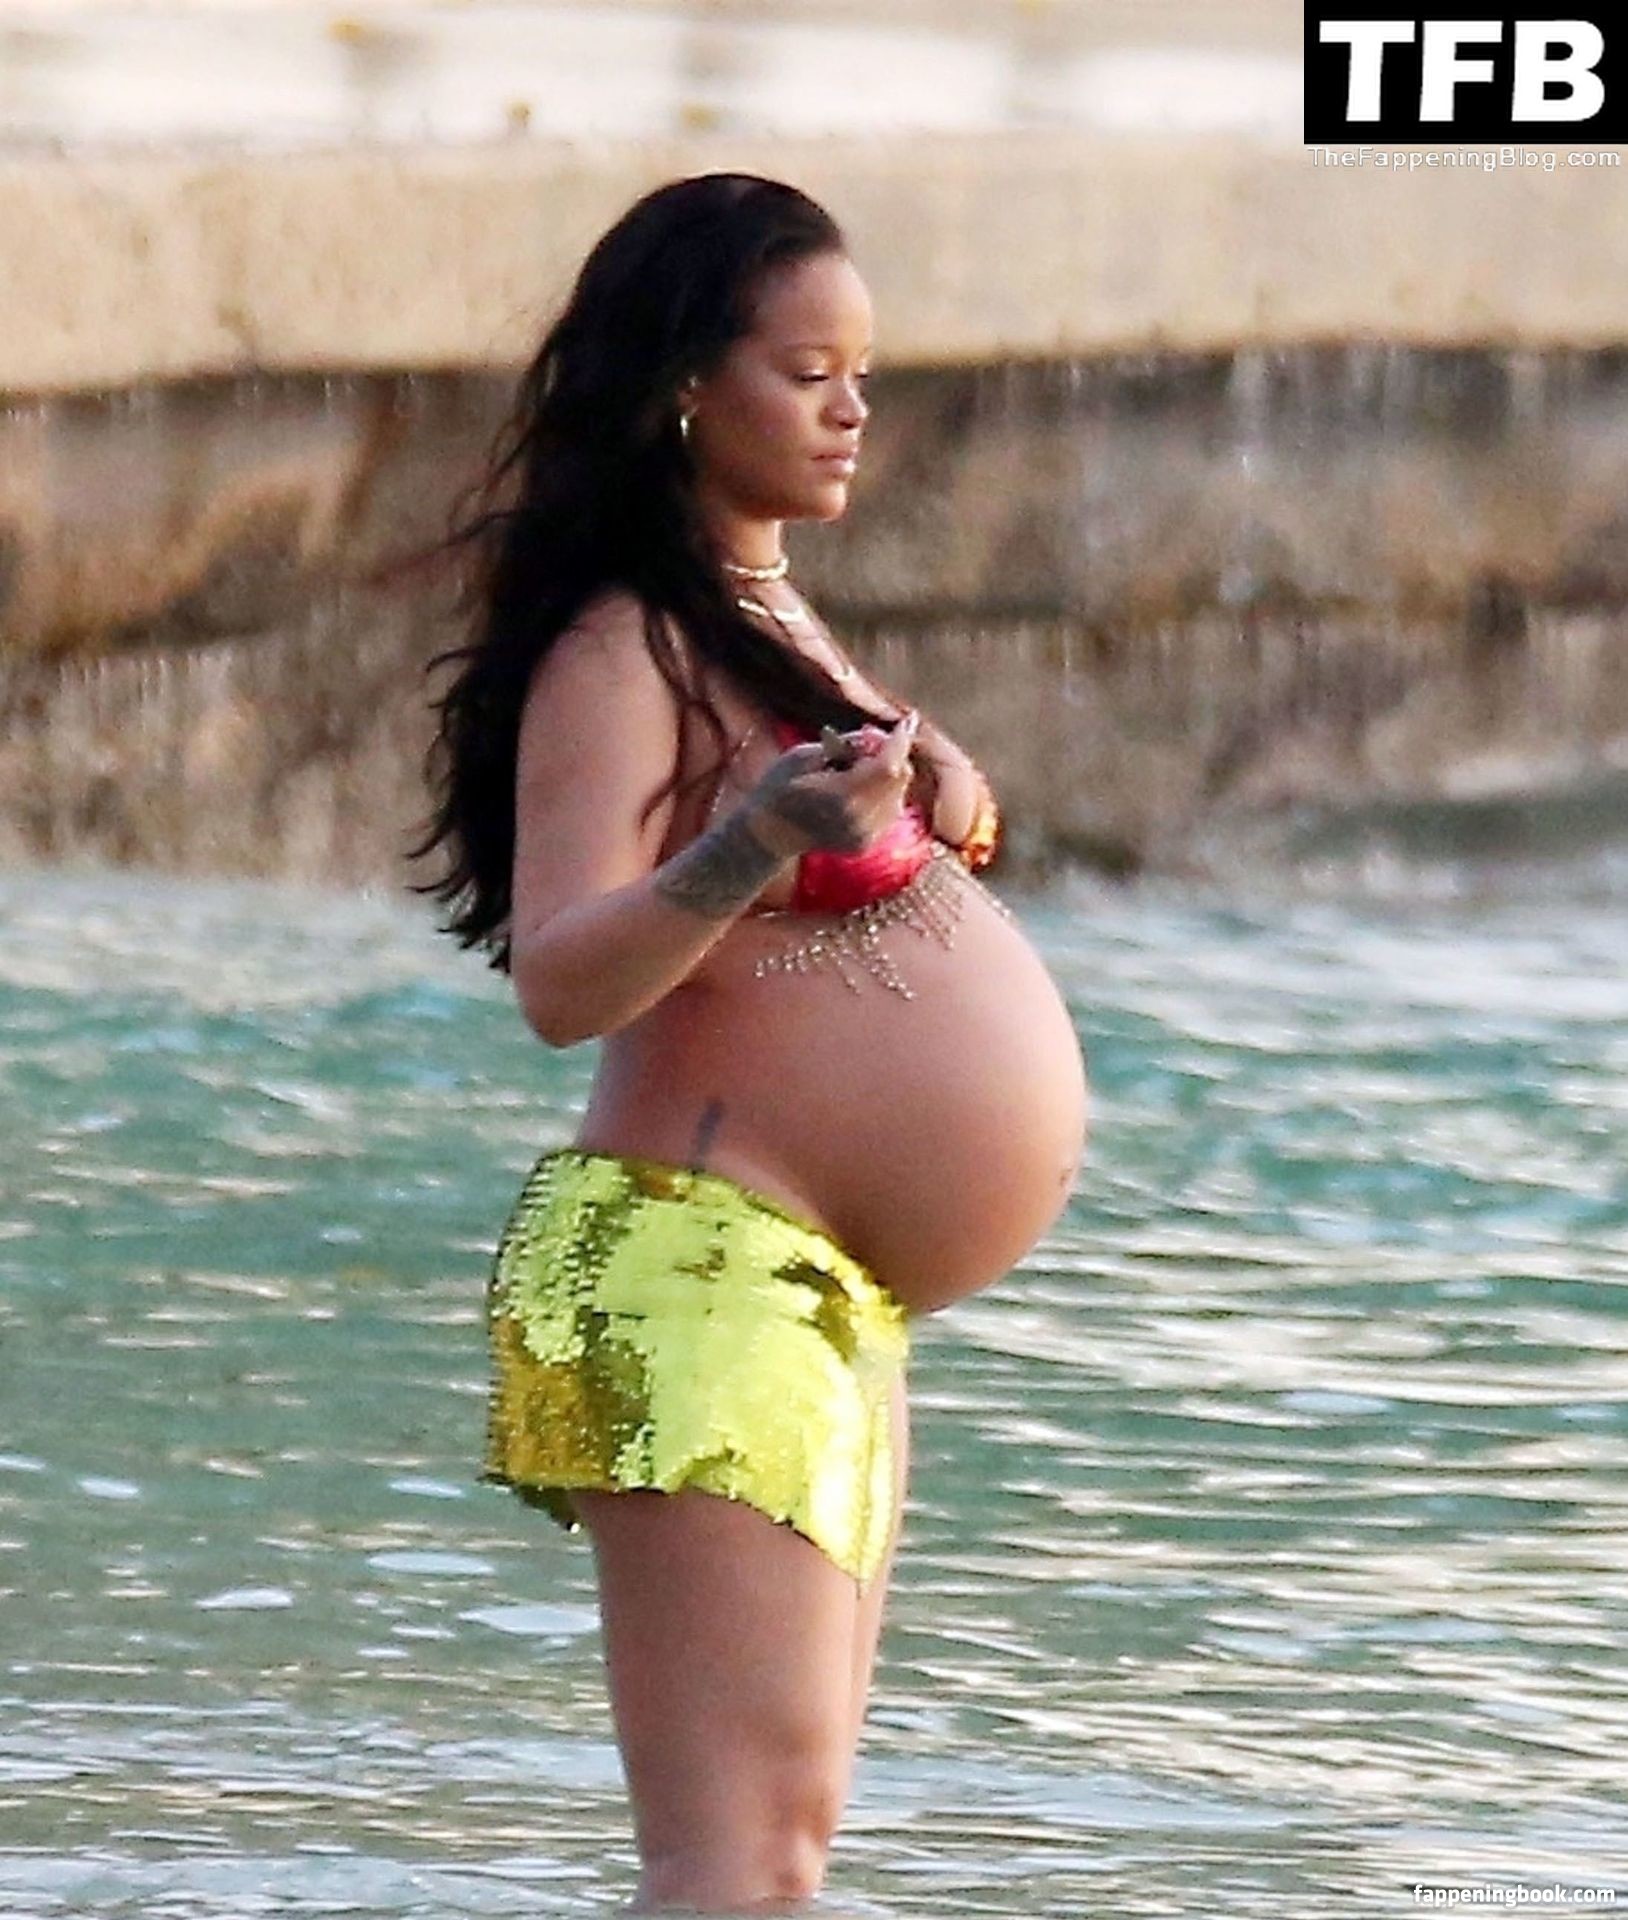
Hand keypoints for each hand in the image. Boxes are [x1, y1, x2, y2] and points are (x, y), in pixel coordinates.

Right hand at [743, 711, 919, 857]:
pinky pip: (889, 810)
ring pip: (898, 794)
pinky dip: (881, 792)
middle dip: (891, 753)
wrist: (768, 833)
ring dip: (887, 773)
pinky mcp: (865, 844)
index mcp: (840, 797)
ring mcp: (863, 837)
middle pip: (898, 779)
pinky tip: (855, 787)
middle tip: (867, 740)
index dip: (900, 741)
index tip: (907, 720)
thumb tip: (879, 736)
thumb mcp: (804, 754)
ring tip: (853, 767)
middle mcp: (858, 821)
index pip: (888, 766)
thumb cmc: (780, 786)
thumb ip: (846, 745)